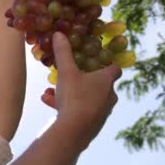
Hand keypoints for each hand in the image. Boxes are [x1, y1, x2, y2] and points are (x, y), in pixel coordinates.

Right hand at [41, 32, 121, 146]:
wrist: (74, 131)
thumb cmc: (74, 97)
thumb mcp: (66, 72)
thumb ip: (63, 53)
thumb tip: (59, 34)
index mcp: (107, 81)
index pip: (114, 69)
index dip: (107, 64)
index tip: (96, 62)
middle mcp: (109, 96)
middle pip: (100, 85)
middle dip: (83, 81)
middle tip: (68, 77)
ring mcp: (102, 112)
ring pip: (87, 99)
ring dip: (71, 94)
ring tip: (51, 92)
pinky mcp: (93, 126)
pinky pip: (80, 112)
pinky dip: (68, 107)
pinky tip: (49, 104)